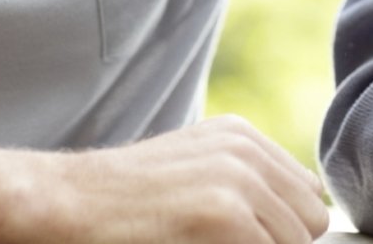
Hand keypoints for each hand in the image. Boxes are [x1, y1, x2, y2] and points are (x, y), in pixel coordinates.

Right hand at [12, 116, 328, 242]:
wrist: (63, 203)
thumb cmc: (119, 201)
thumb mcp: (190, 170)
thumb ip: (247, 183)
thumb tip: (303, 208)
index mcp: (242, 138)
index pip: (306, 196)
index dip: (282, 230)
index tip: (243, 238)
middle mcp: (246, 150)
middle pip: (309, 222)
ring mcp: (238, 179)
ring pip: (294, 242)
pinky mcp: (225, 212)